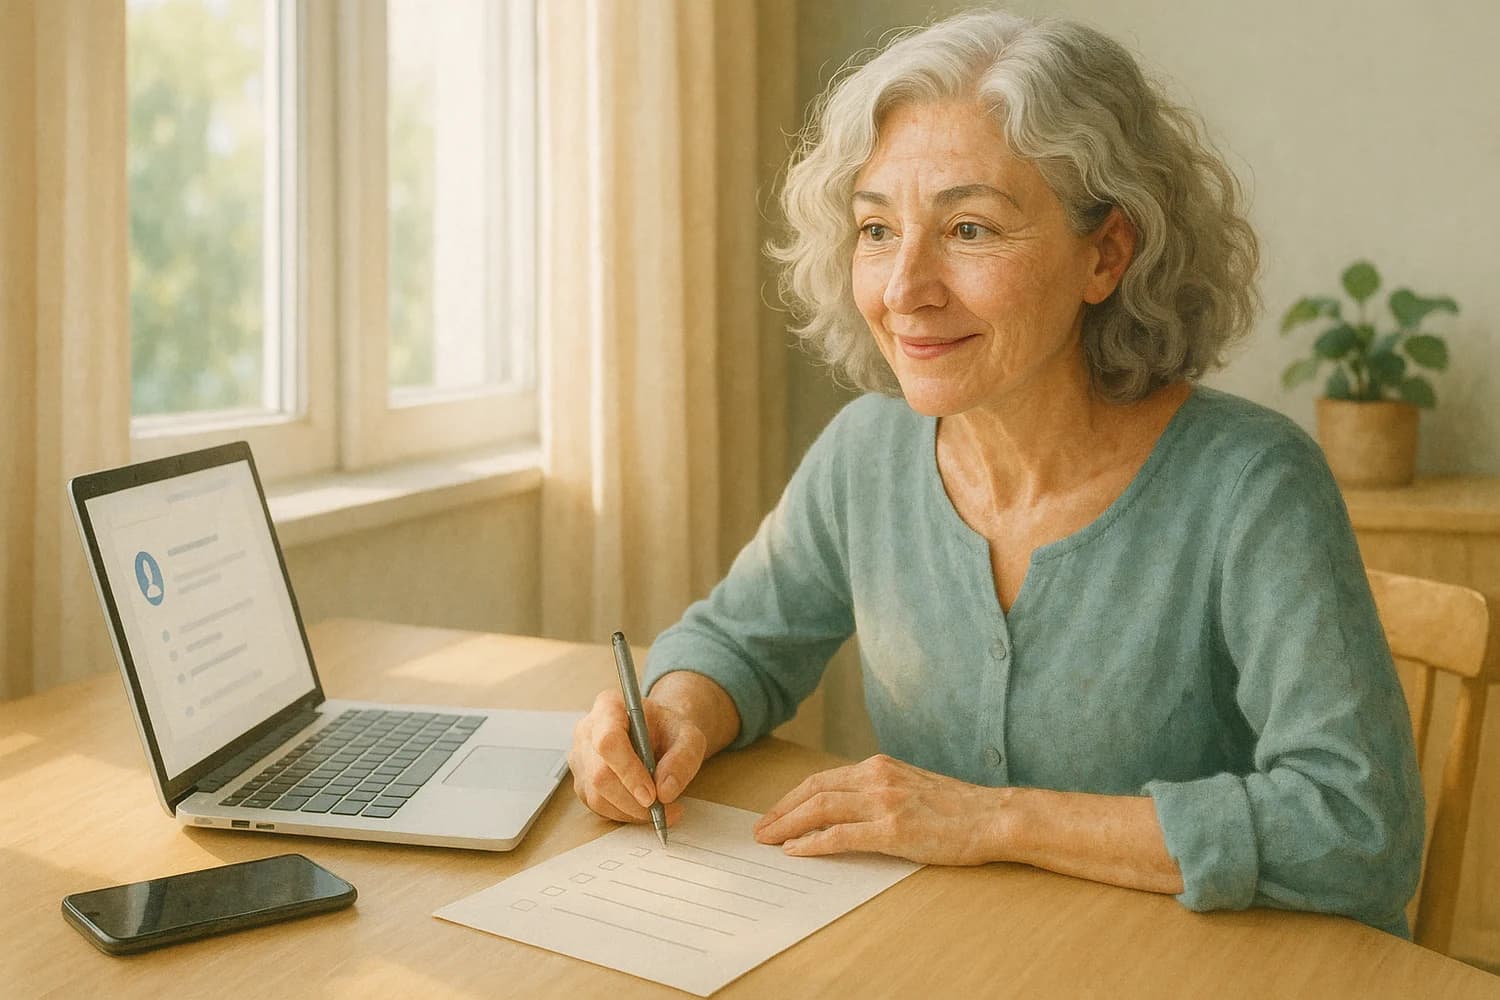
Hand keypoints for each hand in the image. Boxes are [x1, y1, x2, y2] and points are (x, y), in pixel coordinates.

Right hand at [568, 688, 706, 825]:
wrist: (658, 734)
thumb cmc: (669, 731)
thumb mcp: (689, 737)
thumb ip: (683, 759)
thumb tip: (665, 791)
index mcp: (609, 707)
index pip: (609, 741)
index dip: (628, 771)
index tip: (652, 795)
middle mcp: (587, 730)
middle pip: (600, 774)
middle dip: (633, 800)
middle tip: (664, 809)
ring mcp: (580, 757)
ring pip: (596, 796)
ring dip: (631, 811)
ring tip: (662, 810)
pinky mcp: (582, 781)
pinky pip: (597, 806)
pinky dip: (624, 814)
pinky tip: (644, 808)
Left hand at [752, 754, 1010, 865]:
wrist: (994, 817)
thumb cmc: (956, 808)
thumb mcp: (910, 787)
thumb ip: (878, 792)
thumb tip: (843, 811)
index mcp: (879, 766)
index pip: (822, 779)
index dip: (791, 798)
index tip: (774, 814)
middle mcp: (877, 777)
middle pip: (813, 790)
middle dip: (781, 811)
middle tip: (760, 830)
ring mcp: (885, 802)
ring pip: (821, 809)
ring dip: (788, 825)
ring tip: (769, 841)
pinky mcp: (894, 829)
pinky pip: (842, 835)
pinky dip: (814, 843)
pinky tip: (797, 851)